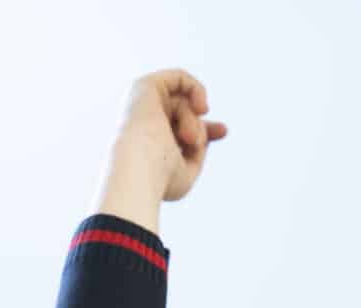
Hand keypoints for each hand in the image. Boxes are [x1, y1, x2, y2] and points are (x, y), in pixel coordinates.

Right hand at [96, 68, 227, 231]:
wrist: (138, 167)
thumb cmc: (159, 177)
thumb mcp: (186, 170)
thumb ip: (196, 153)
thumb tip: (203, 134)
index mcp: (145, 142)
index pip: (177, 128)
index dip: (204, 128)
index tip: (222, 132)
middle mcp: (139, 121)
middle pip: (182, 112)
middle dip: (203, 124)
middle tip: (221, 132)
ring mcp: (140, 102)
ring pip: (183, 103)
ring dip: (194, 122)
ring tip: (189, 139)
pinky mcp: (144, 86)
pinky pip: (179, 77)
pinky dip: (196, 89)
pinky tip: (201, 108)